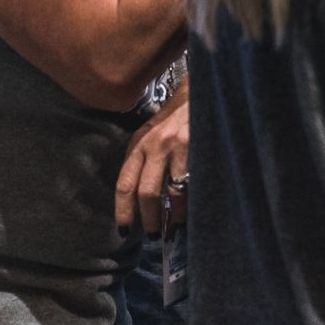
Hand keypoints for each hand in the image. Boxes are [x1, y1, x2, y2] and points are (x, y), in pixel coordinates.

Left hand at [115, 77, 188, 233]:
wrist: (201, 89)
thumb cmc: (176, 116)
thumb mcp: (152, 133)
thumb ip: (144, 160)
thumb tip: (140, 200)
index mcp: (139, 143)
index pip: (124, 183)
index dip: (123, 210)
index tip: (124, 230)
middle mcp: (155, 145)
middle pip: (146, 192)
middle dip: (150, 219)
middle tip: (155, 235)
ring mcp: (178, 146)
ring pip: (173, 192)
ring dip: (176, 215)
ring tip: (177, 227)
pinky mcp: (199, 146)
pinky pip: (195, 183)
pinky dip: (194, 202)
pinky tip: (196, 210)